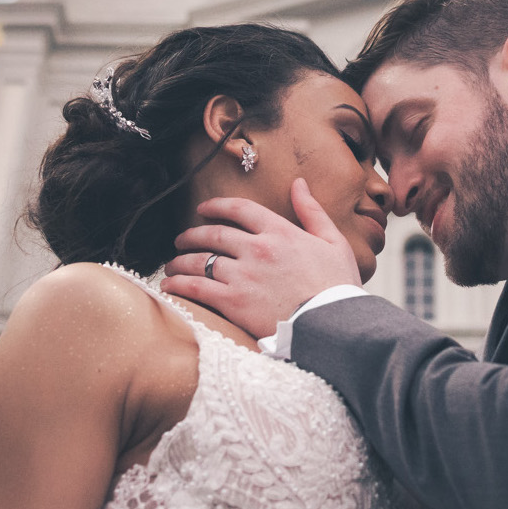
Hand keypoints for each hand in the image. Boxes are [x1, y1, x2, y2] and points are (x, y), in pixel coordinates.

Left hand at [161, 178, 360, 337]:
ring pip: (201, 260)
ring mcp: (243, 275)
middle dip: (193, 234)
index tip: (203, 208)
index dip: (217, 205)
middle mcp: (256, 248)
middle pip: (214, 233)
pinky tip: (170, 285)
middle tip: (181, 238)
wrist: (332, 324)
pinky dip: (179, 284)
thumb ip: (312, 210)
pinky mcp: (233, 302)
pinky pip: (197, 287)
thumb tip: (299, 184)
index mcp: (279, 231)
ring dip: (181, 259)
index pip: (240, 209)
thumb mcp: (332, 241)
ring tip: (172, 263)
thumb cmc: (337, 286)